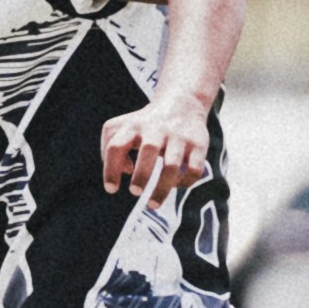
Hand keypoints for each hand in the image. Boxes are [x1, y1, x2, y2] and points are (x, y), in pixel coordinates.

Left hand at [100, 89, 212, 204]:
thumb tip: (125, 171)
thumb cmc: (144, 125)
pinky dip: (185, 182)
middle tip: (135, 192)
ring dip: (162, 187)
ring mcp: (179, 136)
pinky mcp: (198, 144)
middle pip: (148, 149)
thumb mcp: (122, 127)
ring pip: (173, 164)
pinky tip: (176, 185)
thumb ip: (110, 148)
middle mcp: (156, 128)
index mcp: (133, 126)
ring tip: (152, 205)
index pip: (116, 145)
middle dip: (142, 174)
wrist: (182, 103)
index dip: (110, 169)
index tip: (112, 190)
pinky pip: (194, 168)